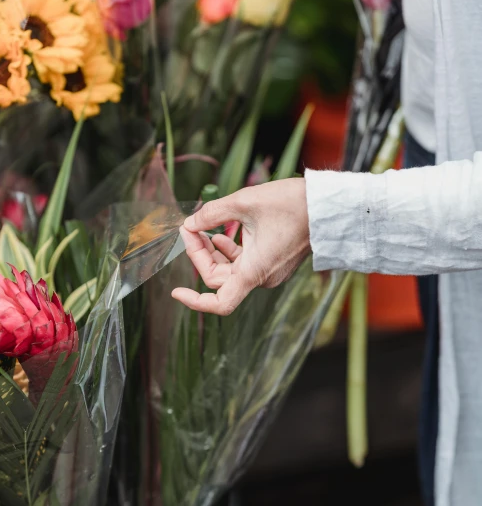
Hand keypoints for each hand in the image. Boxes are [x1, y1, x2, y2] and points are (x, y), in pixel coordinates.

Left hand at [171, 178, 309, 315]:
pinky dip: (229, 251)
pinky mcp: (273, 262)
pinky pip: (243, 264)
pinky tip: (220, 234)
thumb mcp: (244, 202)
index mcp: (254, 271)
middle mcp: (261, 278)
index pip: (220, 303)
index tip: (177, 292)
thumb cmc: (293, 204)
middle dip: (199, 255)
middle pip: (219, 279)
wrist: (328, 206)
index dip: (196, 302)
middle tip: (189, 229)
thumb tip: (191, 223)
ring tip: (201, 228)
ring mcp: (268, 271)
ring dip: (212, 252)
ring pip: (230, 270)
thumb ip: (212, 213)